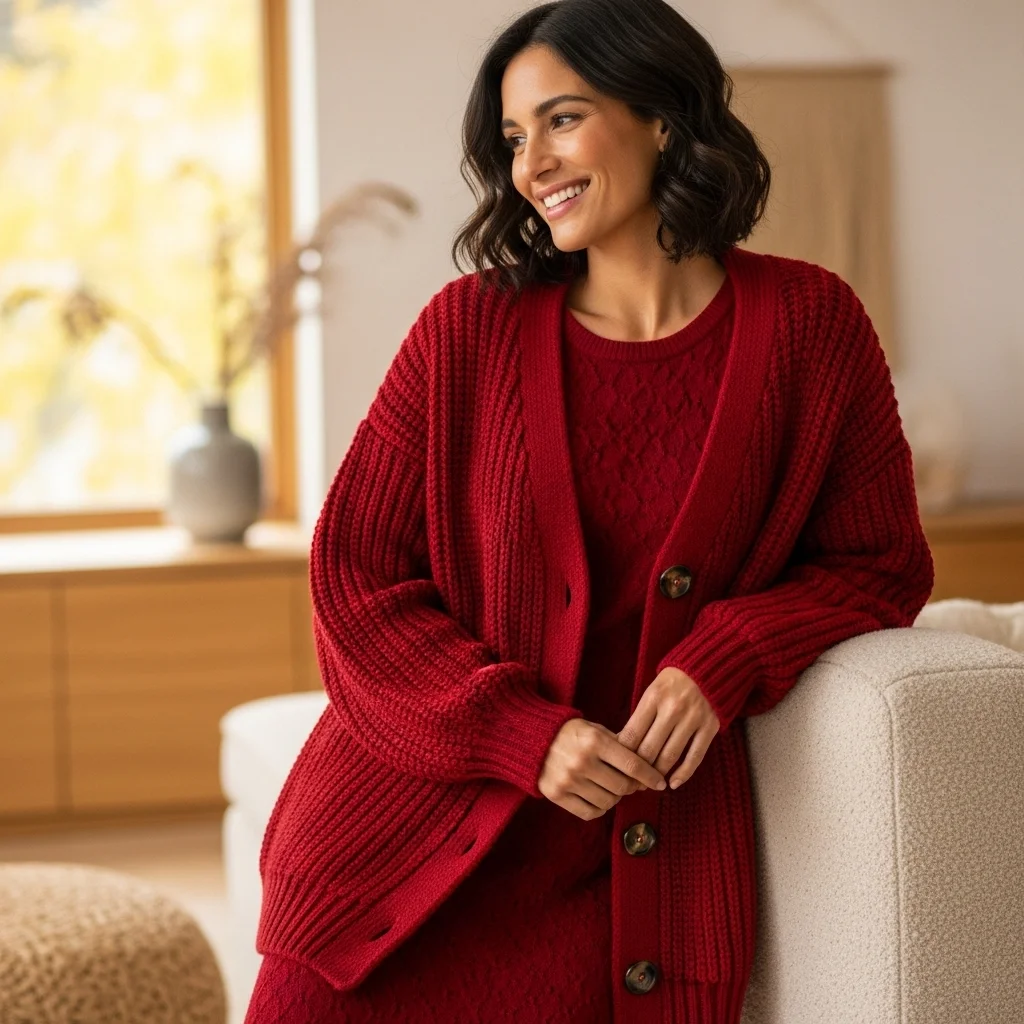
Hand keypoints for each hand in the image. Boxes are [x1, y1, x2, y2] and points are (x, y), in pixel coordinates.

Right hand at [537, 717, 667, 819]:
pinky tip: (599, 796)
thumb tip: (647, 769)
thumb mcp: (595, 730)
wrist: (531, 738)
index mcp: (594, 741)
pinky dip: (600, 807)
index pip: (632, 765)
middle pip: (622, 786)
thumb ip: (619, 746)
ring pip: (609, 802)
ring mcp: (568, 780)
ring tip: (612, 787)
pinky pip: (590, 812)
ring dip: (616, 797)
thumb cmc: (570, 733)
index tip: (661, 783)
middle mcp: (582, 762)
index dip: (651, 776)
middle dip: (632, 786)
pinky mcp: (557, 794)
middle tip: (633, 783)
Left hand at [616, 667, 719, 790]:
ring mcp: (693, 718)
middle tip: (632, 783)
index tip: (618, 767)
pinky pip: (695, 756)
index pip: (632, 733)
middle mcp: (673, 708)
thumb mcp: (652, 691)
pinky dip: (683, 774)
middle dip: (638, 770)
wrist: (710, 667)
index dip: (623, 755)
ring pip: (670, 756)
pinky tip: (673, 784)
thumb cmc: (674, 682)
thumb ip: (641, 716)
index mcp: (653, 697)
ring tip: (649, 784)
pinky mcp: (710, 727)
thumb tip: (623, 747)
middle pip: (649, 748)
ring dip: (658, 775)